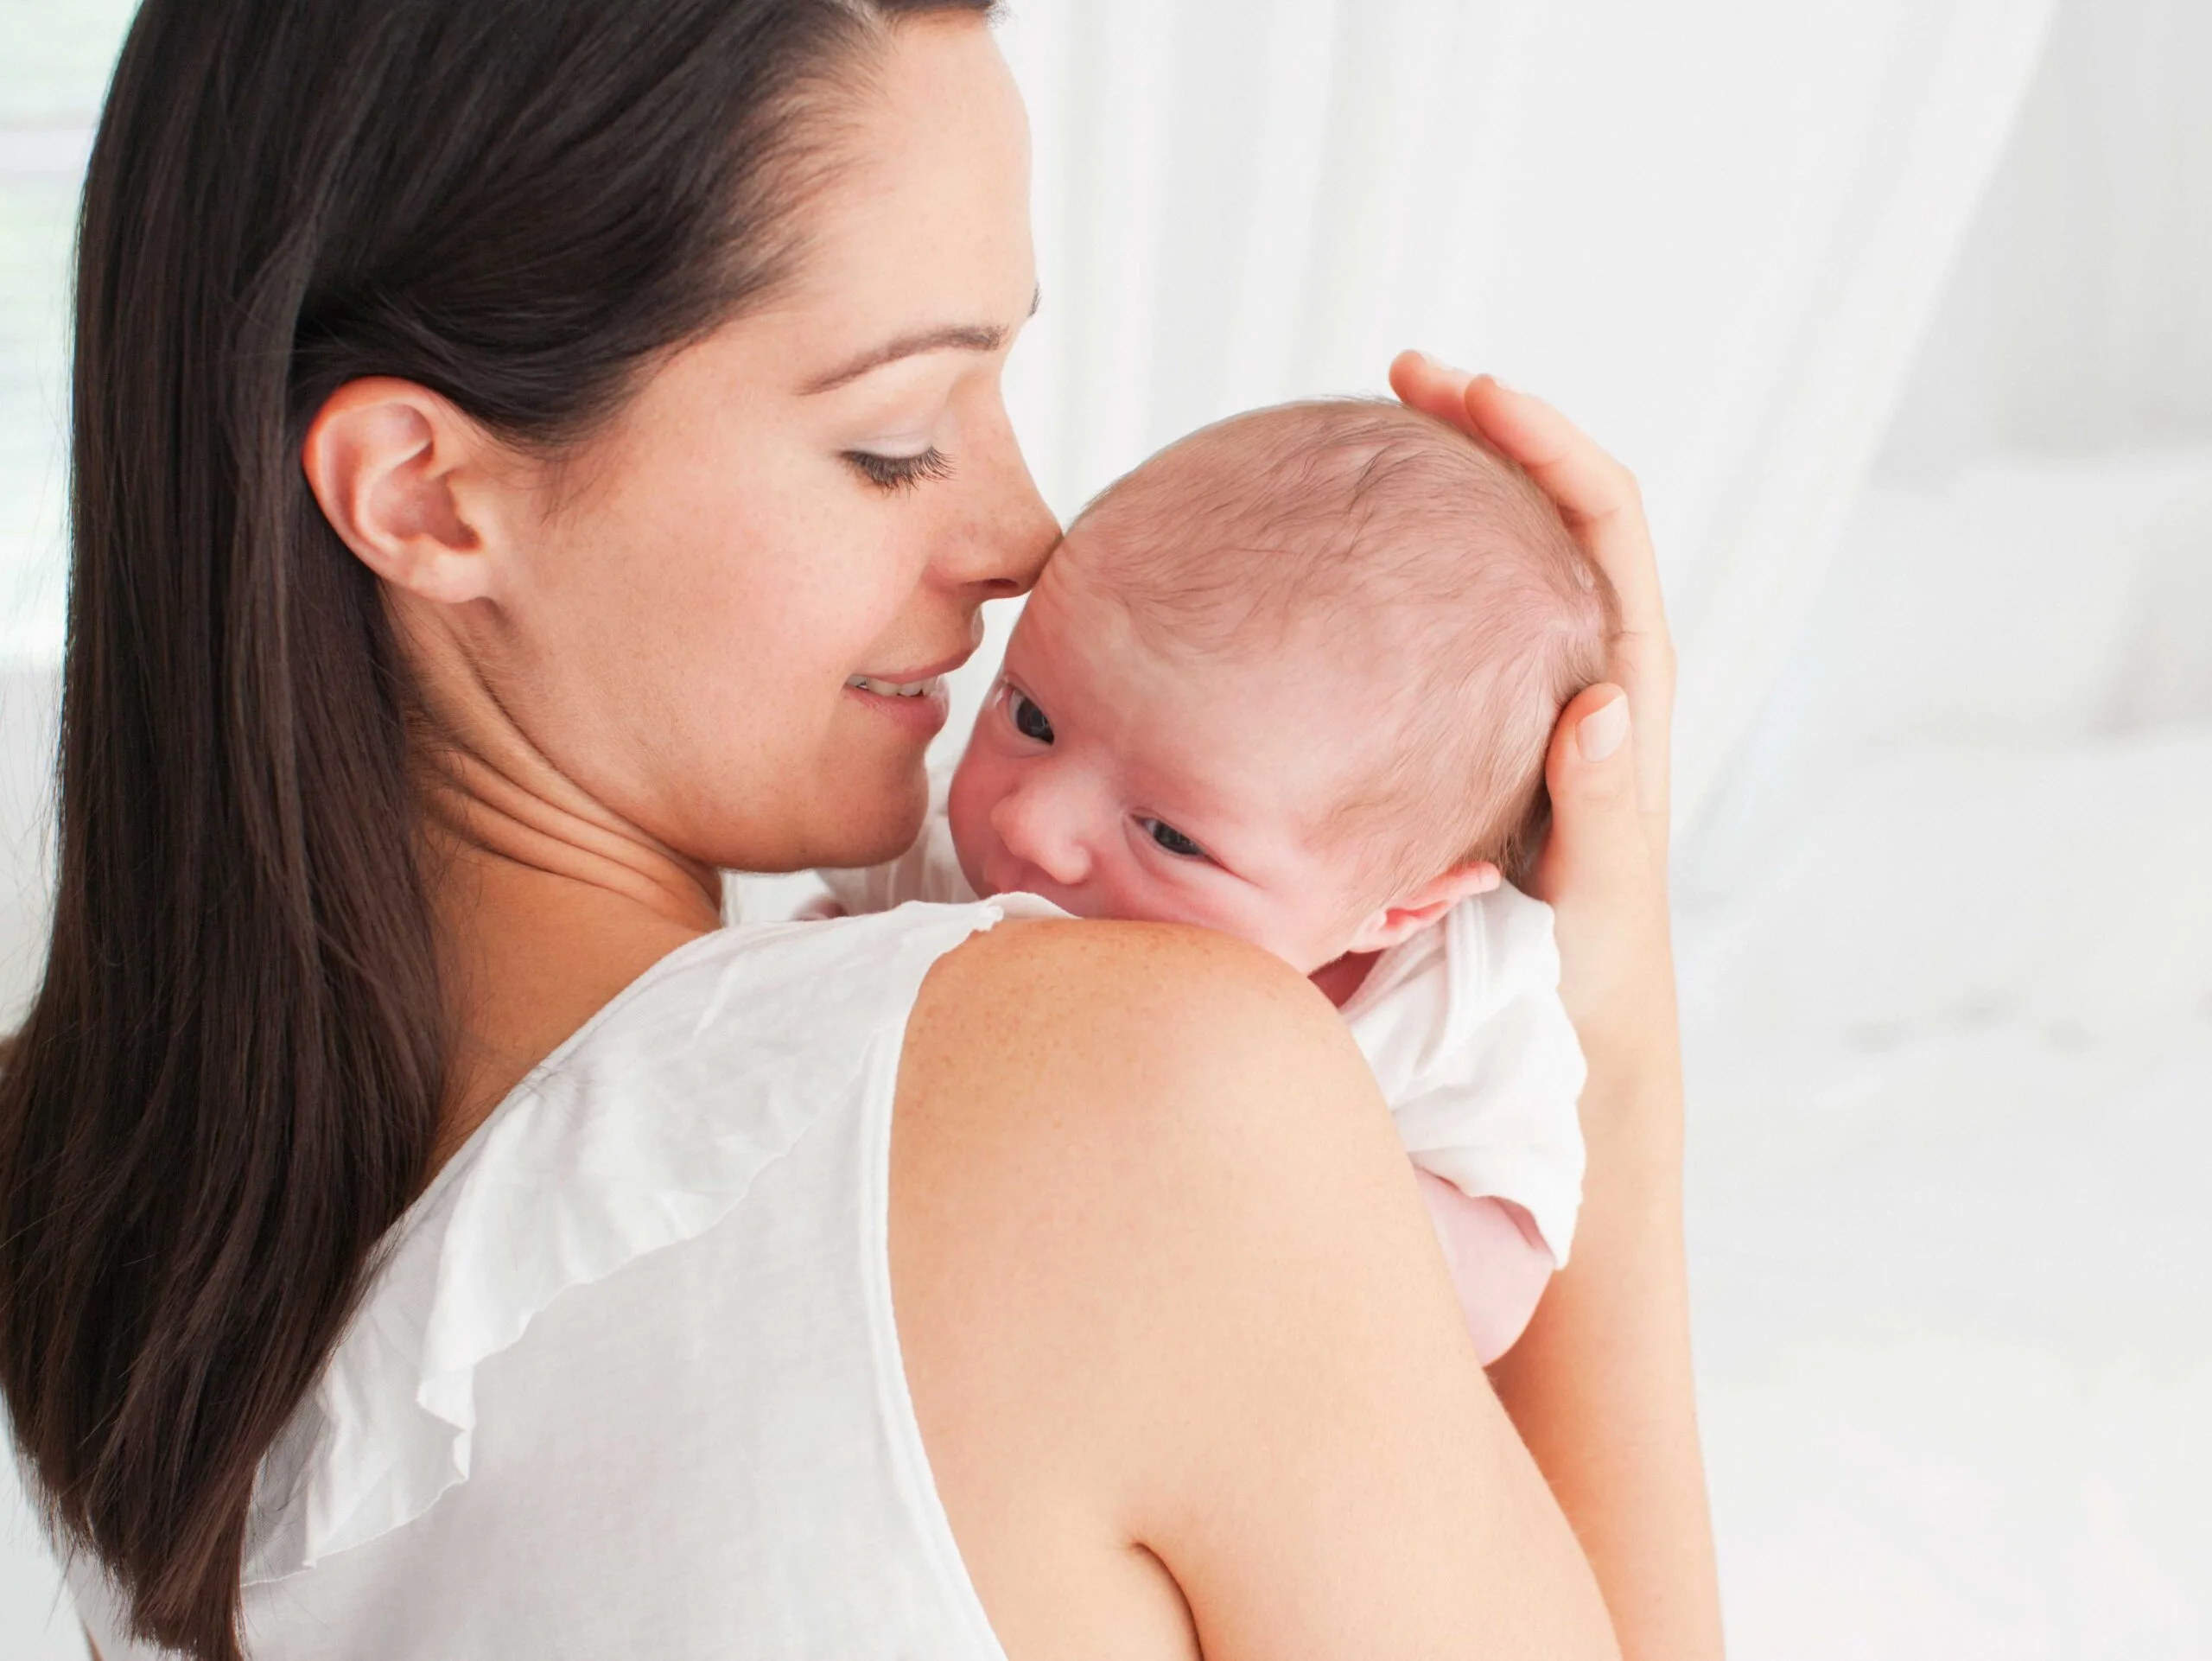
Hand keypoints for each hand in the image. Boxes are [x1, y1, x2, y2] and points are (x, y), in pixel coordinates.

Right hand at [1389, 353, 1675, 1046]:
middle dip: (1484, 426)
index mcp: (1625, 676)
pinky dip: (1398, 565)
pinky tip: (1331, 556)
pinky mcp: (1473, 720)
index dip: (1544, 439)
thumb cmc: (1589, 960)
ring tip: (1362, 435)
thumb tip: (1604, 701)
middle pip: (1546, 502)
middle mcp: (1580, 660)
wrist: (1567, 1015)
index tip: (1469, 391)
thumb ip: (1600, 804)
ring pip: (1490, 551)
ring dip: (1439, 482)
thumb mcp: (1597, 887)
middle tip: (1403, 378)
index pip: (1602, 516)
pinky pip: (1442, 617)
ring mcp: (1522, 686)